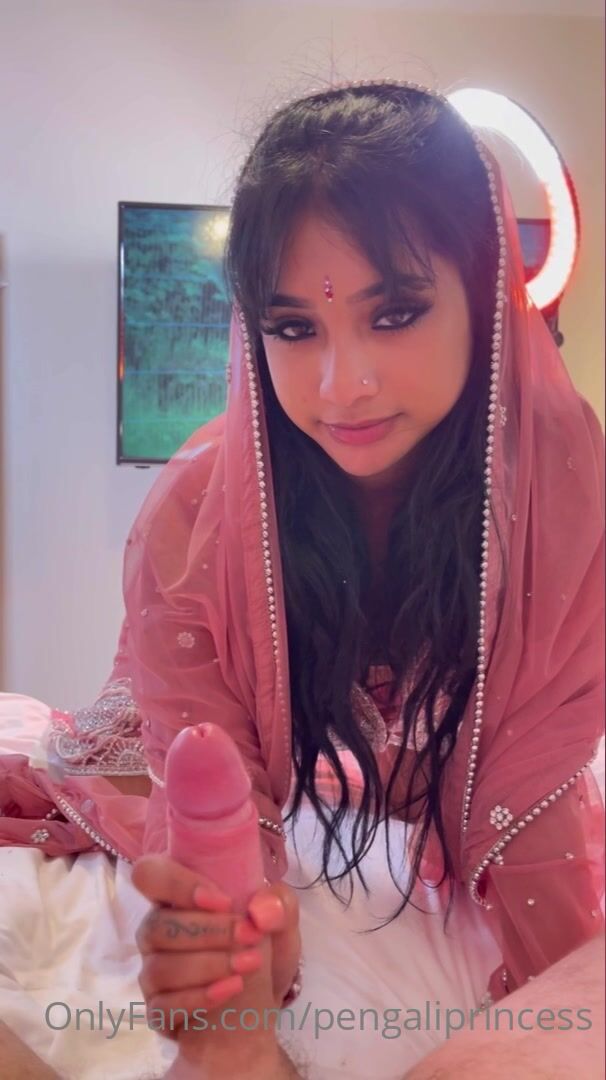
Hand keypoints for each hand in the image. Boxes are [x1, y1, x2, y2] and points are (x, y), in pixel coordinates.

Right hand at [132, 855, 300, 1042]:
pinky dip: (199, 997)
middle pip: (157, 925)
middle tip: (250, 936)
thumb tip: (262, 908)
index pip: (149, 874)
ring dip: (208, 965)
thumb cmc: (263, 946)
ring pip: (159, 968)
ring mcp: (153, 973)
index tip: (223, 901)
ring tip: (248, 964)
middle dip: (208, 931)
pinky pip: (163, 1006)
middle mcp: (156, 930)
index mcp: (177, 896)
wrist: (266, 999)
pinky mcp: (158, 1010)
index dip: (177, 884)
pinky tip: (231, 989)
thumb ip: (278, 902)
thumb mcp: (282, 920)